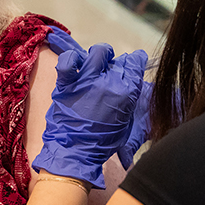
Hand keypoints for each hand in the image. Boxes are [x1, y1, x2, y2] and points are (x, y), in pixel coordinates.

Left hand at [47, 26, 150, 169]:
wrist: (75, 152)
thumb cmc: (101, 144)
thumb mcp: (125, 126)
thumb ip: (131, 106)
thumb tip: (134, 94)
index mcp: (127, 92)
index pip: (137, 61)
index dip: (135, 61)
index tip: (132, 62)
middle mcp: (109, 82)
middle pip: (118, 58)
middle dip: (116, 62)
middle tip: (110, 72)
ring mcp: (87, 80)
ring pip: (97, 52)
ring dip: (98, 55)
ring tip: (95, 62)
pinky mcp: (67, 83)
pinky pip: (68, 60)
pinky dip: (70, 58)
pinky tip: (74, 63)